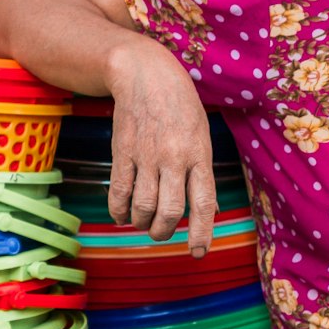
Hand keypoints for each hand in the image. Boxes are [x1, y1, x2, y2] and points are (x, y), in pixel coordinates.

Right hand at [107, 41, 216, 255]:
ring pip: (143, 206)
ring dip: (142, 223)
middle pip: (170, 211)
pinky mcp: (122, 152)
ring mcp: (146, 156)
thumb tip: (209, 209)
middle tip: (161, 232)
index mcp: (199, 155)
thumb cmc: (181, 107)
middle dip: (164, 231)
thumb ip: (203, 173)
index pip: (203, 203)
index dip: (201, 232)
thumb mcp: (202, 135)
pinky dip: (119, 211)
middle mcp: (174, 158)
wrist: (146, 75)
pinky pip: (118, 192)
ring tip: (144, 222)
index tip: (198, 253)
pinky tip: (122, 215)